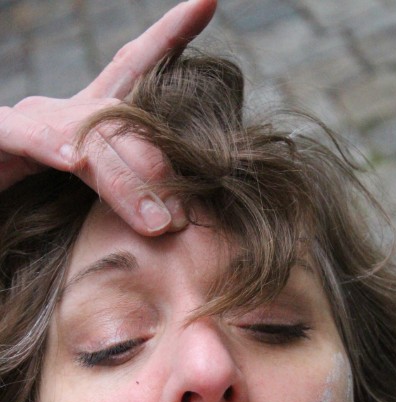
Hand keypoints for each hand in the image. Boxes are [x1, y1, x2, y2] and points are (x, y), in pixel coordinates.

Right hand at [0, 0, 215, 233]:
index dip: (167, 38)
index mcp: (86, 120)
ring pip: (85, 137)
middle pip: (119, 121)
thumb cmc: (36, 210)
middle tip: (182, 218)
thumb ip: (124, 195)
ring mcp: (28, 121)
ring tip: (155, 221)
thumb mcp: (88, 198)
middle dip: (155, 168)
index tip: (207, 2)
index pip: (132, 70)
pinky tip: (76, 160)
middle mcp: (59, 112)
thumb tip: (174, 219)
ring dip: (123, 182)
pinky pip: (23, 136)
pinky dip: (49, 145)